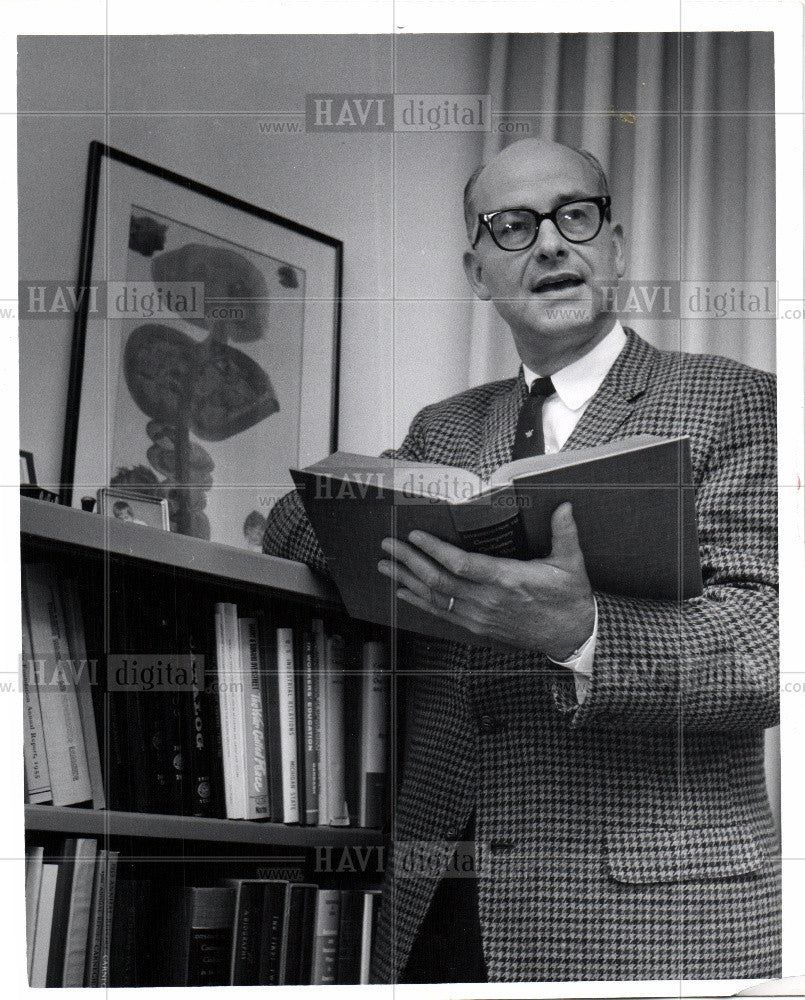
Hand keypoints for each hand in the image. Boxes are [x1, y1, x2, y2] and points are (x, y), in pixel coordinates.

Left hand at [377, 502, 594, 659]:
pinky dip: (419, 602)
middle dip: (409, 561)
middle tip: (387, 546)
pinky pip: (442, 614)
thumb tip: (566, 506)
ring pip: (435, 598)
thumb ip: (565, 533)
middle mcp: (487, 600)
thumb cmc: (569, 598)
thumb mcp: (571, 563)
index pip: (461, 564)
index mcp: (507, 580)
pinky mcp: (477, 627)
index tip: (413, 535)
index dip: (434, 550)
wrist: (571, 636)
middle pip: (438, 580)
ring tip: (385, 566)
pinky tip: (403, 592)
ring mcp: (479, 617)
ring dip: (407, 581)